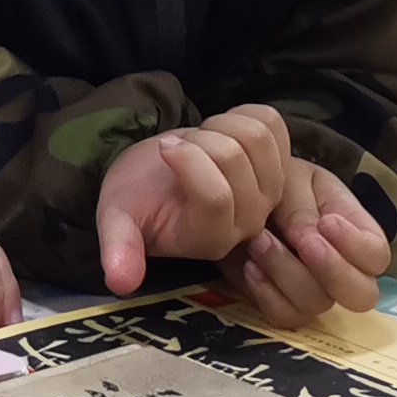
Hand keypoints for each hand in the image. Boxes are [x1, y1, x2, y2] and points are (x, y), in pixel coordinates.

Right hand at [94, 105, 391, 327]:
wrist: (156, 175)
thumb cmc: (136, 198)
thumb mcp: (115, 220)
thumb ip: (119, 248)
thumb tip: (118, 282)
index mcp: (211, 239)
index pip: (216, 196)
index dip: (187, 160)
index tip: (164, 148)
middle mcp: (249, 222)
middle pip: (235, 158)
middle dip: (198, 139)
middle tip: (179, 147)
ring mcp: (270, 193)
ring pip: (256, 136)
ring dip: (219, 124)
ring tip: (199, 139)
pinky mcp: (281, 162)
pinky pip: (270, 121)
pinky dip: (241, 113)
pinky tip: (222, 130)